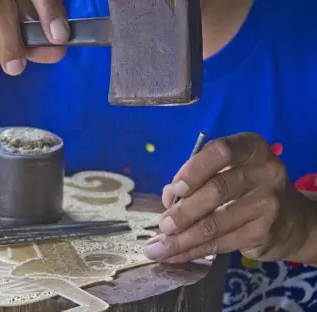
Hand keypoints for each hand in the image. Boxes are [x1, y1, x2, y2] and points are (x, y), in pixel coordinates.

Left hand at [144, 132, 316, 263]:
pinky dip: (193, 251)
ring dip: (182, 238)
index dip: (194, 169)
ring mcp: (268, 204)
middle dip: (184, 211)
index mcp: (251, 148)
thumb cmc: (245, 188)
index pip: (221, 152)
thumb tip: (168, 198)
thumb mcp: (225, 172)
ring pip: (215, 223)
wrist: (290, 219)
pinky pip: (221, 244)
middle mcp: (265, 172)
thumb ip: (195, 179)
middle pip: (217, 190)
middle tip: (163, 225)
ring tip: (159, 247)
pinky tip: (175, 255)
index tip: (175, 188)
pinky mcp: (264, 233)